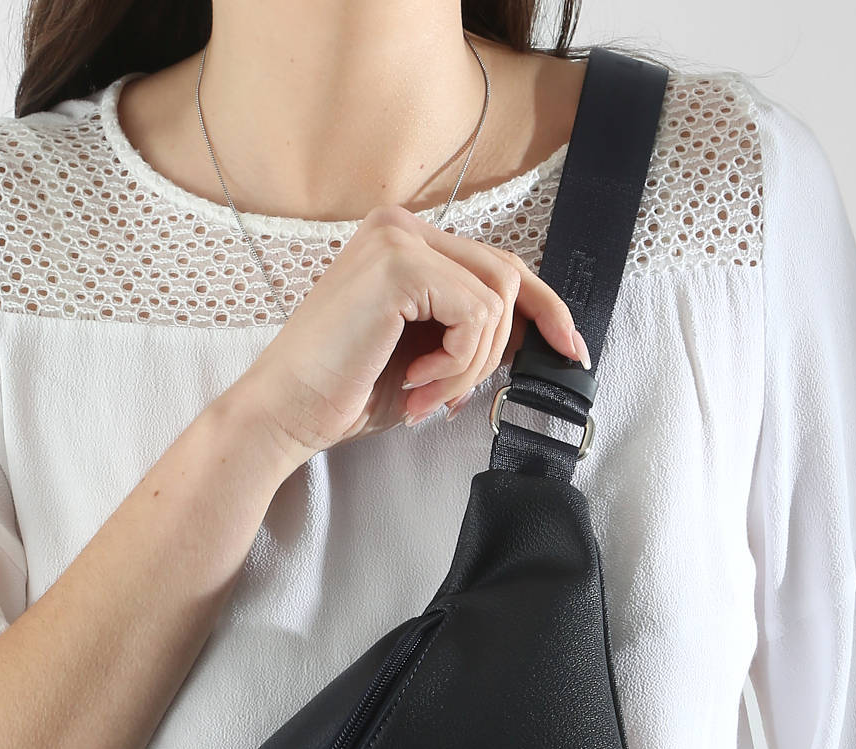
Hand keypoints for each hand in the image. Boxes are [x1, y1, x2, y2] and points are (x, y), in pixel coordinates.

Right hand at [227, 202, 587, 468]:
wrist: (284, 412)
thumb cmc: (340, 391)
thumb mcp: (422, 355)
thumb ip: (467, 331)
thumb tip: (529, 335)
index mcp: (404, 243)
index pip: (497, 265)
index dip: (544, 308)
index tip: (570, 349)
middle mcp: (401, 228)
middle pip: (507, 276)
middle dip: (499, 351)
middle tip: (454, 397)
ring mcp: (399, 241)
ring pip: (496, 300)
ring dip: (472, 364)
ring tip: (426, 394)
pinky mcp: (400, 266)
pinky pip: (476, 314)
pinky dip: (457, 362)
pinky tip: (417, 381)